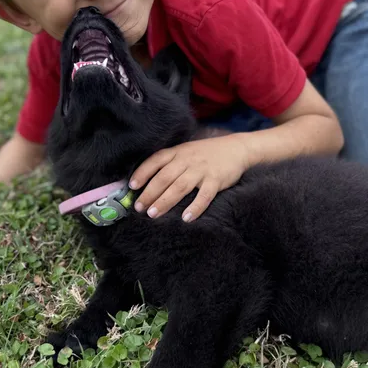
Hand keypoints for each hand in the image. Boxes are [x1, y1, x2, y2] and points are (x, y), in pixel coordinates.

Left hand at [129, 135, 249, 221]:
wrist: (236, 148)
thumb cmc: (206, 153)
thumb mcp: (186, 151)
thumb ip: (170, 162)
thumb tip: (148, 181)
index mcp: (178, 152)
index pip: (156, 160)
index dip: (142, 173)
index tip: (131, 186)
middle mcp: (187, 160)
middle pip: (164, 177)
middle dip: (149, 193)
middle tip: (138, 208)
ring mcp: (202, 170)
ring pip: (180, 187)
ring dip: (165, 201)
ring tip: (153, 214)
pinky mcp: (216, 180)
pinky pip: (204, 196)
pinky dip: (195, 208)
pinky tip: (186, 219)